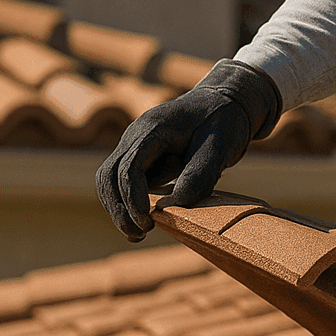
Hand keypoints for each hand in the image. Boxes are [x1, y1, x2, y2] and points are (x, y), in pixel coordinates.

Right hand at [96, 60, 280, 240]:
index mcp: (152, 128)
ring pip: (109, 180)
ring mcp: (135, 145)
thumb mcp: (220, 145)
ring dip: (118, 208)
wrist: (226, 101)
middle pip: (108, 176)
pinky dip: (127, 201)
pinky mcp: (141, 156)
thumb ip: (200, 173)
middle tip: (139, 233)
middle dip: (119, 208)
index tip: (148, 221)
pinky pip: (123, 181)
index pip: (128, 168)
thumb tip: (176, 204)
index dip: (133, 199)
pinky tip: (144, 220)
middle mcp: (136, 135)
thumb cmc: (224, 120)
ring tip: (138, 233)